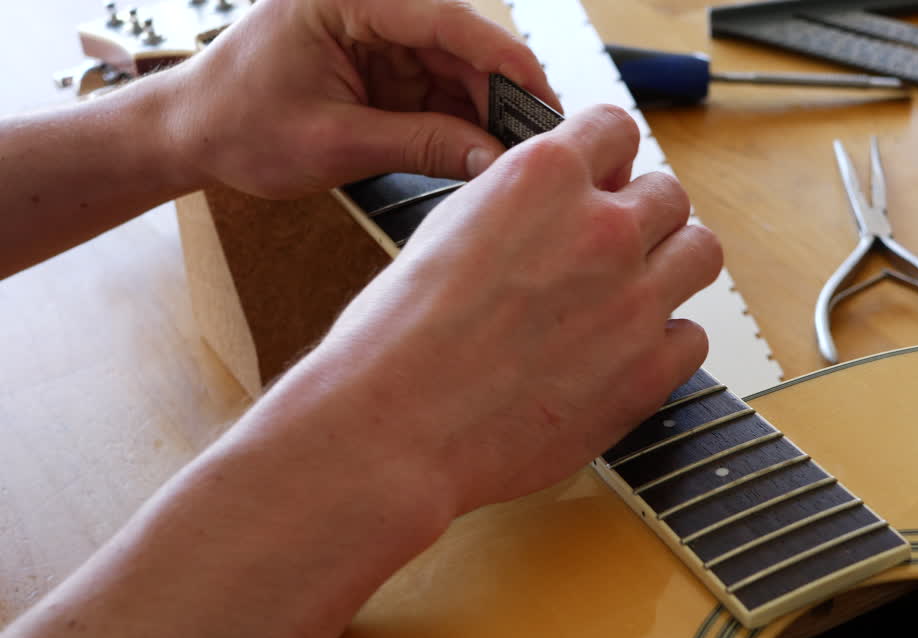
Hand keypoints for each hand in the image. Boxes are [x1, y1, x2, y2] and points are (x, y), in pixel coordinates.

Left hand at [164, 0, 559, 197]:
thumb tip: (494, 159)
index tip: (545, 100)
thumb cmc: (238, 127)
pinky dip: (460, 120)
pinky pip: (435, 87)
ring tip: (518, 155)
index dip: (504, 60)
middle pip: (458, 42)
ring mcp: (374, 32)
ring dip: (485, 111)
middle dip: (501, 93)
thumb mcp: (336, 143)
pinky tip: (484, 151)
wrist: (189, 134)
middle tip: (542, 142)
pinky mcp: (378, 62)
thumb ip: (421, 144)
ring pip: (454, 67)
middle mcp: (366, 4)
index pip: (445, 19)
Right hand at [257, 104, 721, 538]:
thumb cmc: (400, 337)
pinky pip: (692, 337)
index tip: (606, 183)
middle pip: (670, 194)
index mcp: (544, 177)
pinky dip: (666, 344)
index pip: (617, 128)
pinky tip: (626, 356)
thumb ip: (522, 204)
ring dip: (672, 268)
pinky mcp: (648, 371)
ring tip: (636, 295)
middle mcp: (601, 228)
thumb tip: (559, 203)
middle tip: (615, 252)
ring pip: (701, 253)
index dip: (611, 160)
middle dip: (644, 218)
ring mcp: (634, 300)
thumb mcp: (451, 227)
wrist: (395, 426)